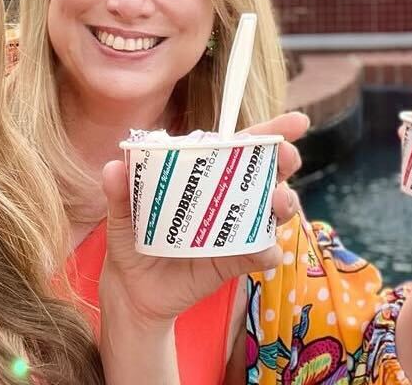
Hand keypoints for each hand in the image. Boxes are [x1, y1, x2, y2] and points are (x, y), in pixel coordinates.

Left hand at [99, 111, 309, 325]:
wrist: (132, 287)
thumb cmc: (132, 237)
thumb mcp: (121, 213)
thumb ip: (120, 191)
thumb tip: (113, 167)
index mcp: (205, 174)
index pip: (241, 147)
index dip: (270, 131)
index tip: (297, 123)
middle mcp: (228, 197)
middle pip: (267, 173)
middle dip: (284, 161)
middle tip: (287, 159)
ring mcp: (235, 229)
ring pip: (272, 211)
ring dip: (284, 204)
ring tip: (279, 202)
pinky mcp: (235, 261)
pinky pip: (260, 254)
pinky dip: (267, 252)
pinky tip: (265, 251)